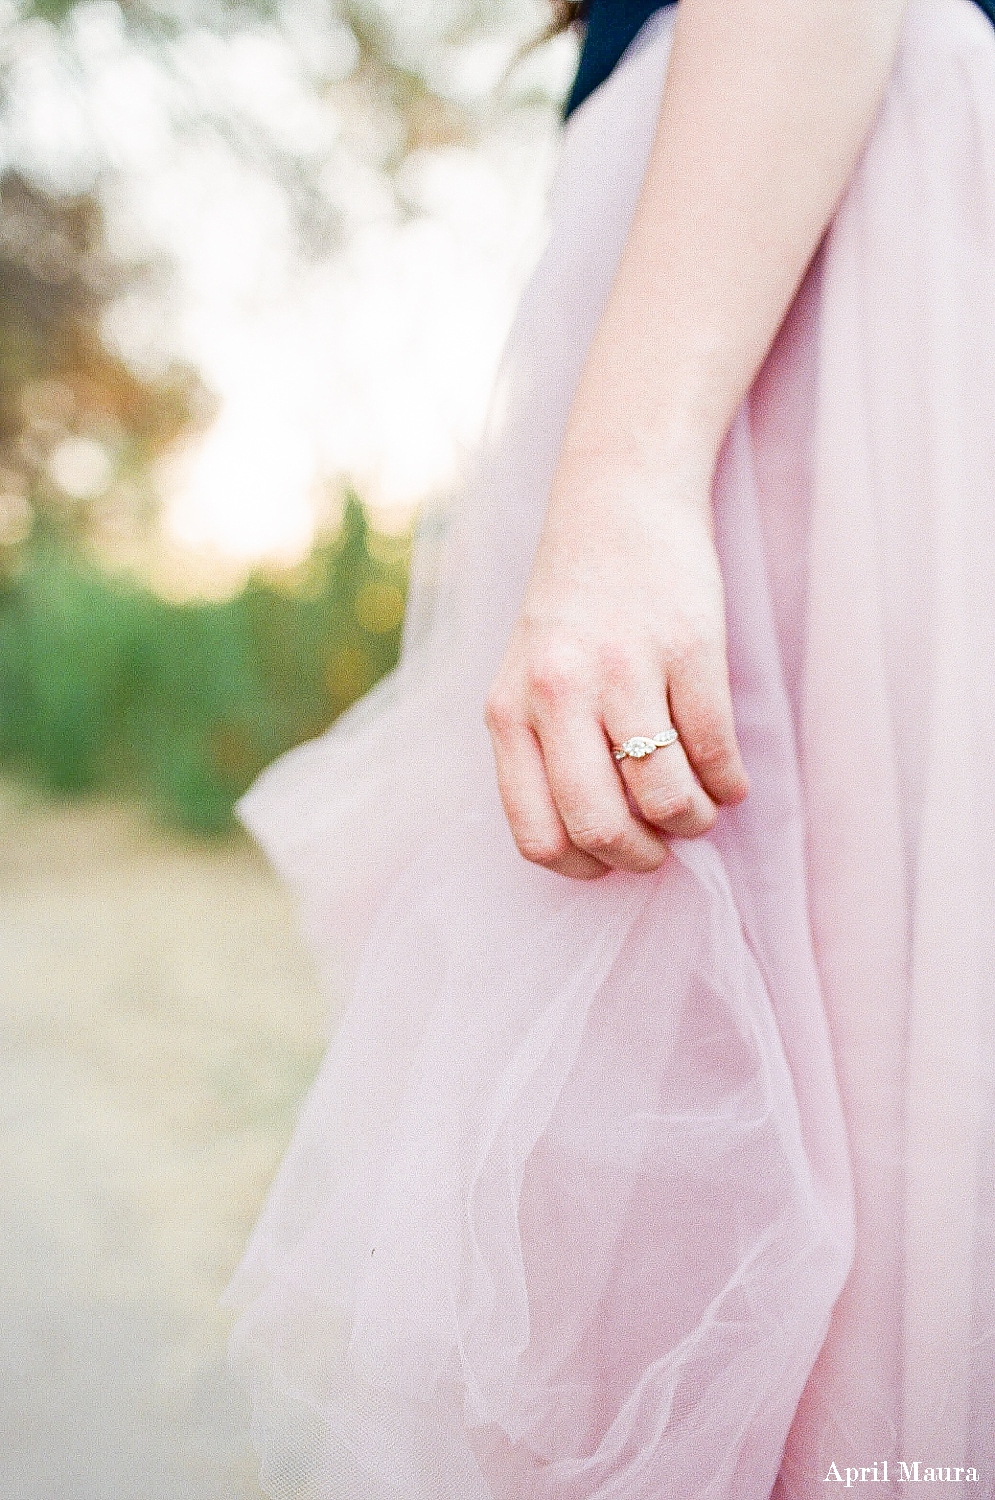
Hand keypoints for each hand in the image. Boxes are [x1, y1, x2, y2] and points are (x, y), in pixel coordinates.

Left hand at [484, 466, 748, 879]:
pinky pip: (715, 750)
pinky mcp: (688, 646)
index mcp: (508, 711)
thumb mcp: (529, 679)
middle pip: (600, 827)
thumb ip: (546, 752)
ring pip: (667, 797)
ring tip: (700, 806)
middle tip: (662, 845)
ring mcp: (624, 669)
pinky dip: (729, 782)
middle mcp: (557, 693)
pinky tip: (727, 777)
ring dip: (695, 821)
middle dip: (642, 856)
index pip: (536, 834)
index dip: (583, 866)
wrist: (618, 503)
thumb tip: (598, 846)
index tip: (609, 859)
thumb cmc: (574, 608)